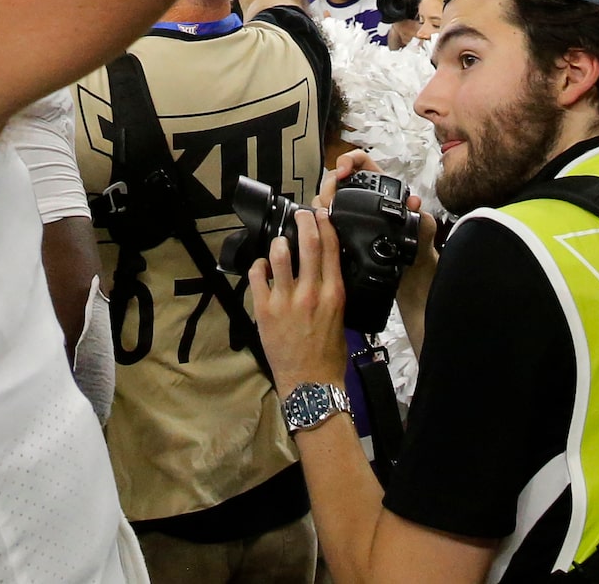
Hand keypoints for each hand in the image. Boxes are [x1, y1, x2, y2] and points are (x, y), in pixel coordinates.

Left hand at [249, 207, 348, 396]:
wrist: (311, 385)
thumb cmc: (328, 355)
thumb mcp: (341, 318)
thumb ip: (332, 291)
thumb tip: (325, 268)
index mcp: (333, 294)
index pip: (331, 248)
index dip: (324, 224)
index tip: (319, 212)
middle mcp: (311, 293)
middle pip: (308, 243)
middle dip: (304, 221)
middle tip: (301, 213)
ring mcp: (286, 300)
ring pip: (279, 254)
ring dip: (279, 242)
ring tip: (280, 242)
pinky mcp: (265, 310)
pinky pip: (257, 275)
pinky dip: (258, 266)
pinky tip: (262, 267)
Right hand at [319, 151, 439, 349]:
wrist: (410, 282)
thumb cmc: (419, 253)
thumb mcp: (423, 233)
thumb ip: (422, 218)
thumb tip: (414, 202)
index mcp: (382, 190)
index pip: (362, 162)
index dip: (349, 160)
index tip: (342, 172)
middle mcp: (365, 199)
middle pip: (338, 178)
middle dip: (329, 185)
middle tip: (329, 201)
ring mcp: (352, 216)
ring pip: (329, 197)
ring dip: (322, 203)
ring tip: (325, 216)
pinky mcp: (344, 233)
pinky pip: (327, 219)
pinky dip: (321, 221)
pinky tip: (323, 230)